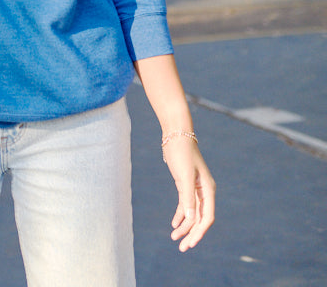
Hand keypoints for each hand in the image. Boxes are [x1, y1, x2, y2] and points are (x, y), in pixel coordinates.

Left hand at [163, 137, 215, 251]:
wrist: (176, 133)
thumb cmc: (181, 151)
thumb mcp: (184, 175)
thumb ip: (187, 197)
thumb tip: (189, 219)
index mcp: (208, 190)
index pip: (206, 217)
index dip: (199, 232)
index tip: (190, 243)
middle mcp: (204, 191)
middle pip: (199, 218)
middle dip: (191, 234)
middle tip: (181, 248)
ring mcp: (195, 188)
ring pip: (191, 213)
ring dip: (184, 227)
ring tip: (174, 238)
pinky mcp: (185, 185)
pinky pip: (185, 205)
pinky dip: (180, 215)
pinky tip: (174, 225)